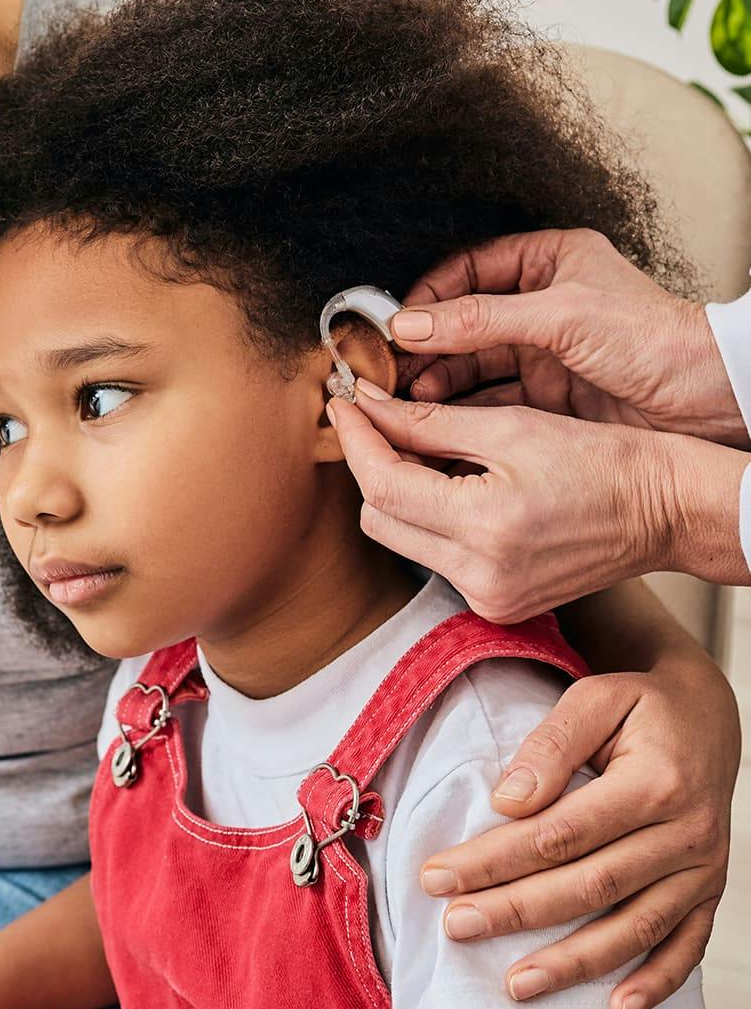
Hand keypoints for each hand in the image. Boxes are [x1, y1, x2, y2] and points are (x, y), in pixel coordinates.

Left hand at [328, 386, 749, 620]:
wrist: (664, 511)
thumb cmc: (601, 462)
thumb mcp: (511, 426)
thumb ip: (427, 423)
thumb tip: (366, 407)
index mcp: (484, 529)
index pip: (382, 486)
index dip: (356, 440)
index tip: (344, 404)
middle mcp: (479, 577)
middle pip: (379, 518)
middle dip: (371, 465)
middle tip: (377, 419)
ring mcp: (487, 598)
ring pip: (401, 538)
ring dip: (397, 491)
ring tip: (418, 447)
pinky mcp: (495, 604)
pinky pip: (433, 557)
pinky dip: (428, 518)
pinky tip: (448, 484)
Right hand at [391, 227, 747, 447]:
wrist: (711, 397)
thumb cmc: (654, 338)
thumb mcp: (559, 316)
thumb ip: (479, 320)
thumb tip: (411, 323)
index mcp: (549, 262)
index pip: (469, 269)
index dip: (430, 294)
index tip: (400, 322)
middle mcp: (543, 305)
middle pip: (464, 321)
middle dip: (428, 345)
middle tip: (394, 367)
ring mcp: (545, 352)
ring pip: (474, 363)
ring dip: (441, 379)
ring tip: (413, 396)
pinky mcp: (550, 396)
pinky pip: (494, 398)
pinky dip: (465, 408)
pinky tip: (440, 418)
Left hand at [419, 657, 737, 1008]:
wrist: (707, 716)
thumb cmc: (639, 705)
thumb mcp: (595, 698)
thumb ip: (551, 745)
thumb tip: (507, 801)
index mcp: (655, 782)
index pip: (560, 833)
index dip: (496, 858)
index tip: (439, 875)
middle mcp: (686, 833)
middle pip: (589, 886)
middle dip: (515, 911)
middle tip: (455, 925)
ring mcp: (703, 869)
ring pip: (633, 927)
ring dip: (573, 963)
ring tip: (515, 984)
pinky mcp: (710, 890)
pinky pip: (685, 945)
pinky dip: (654, 982)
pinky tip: (613, 1008)